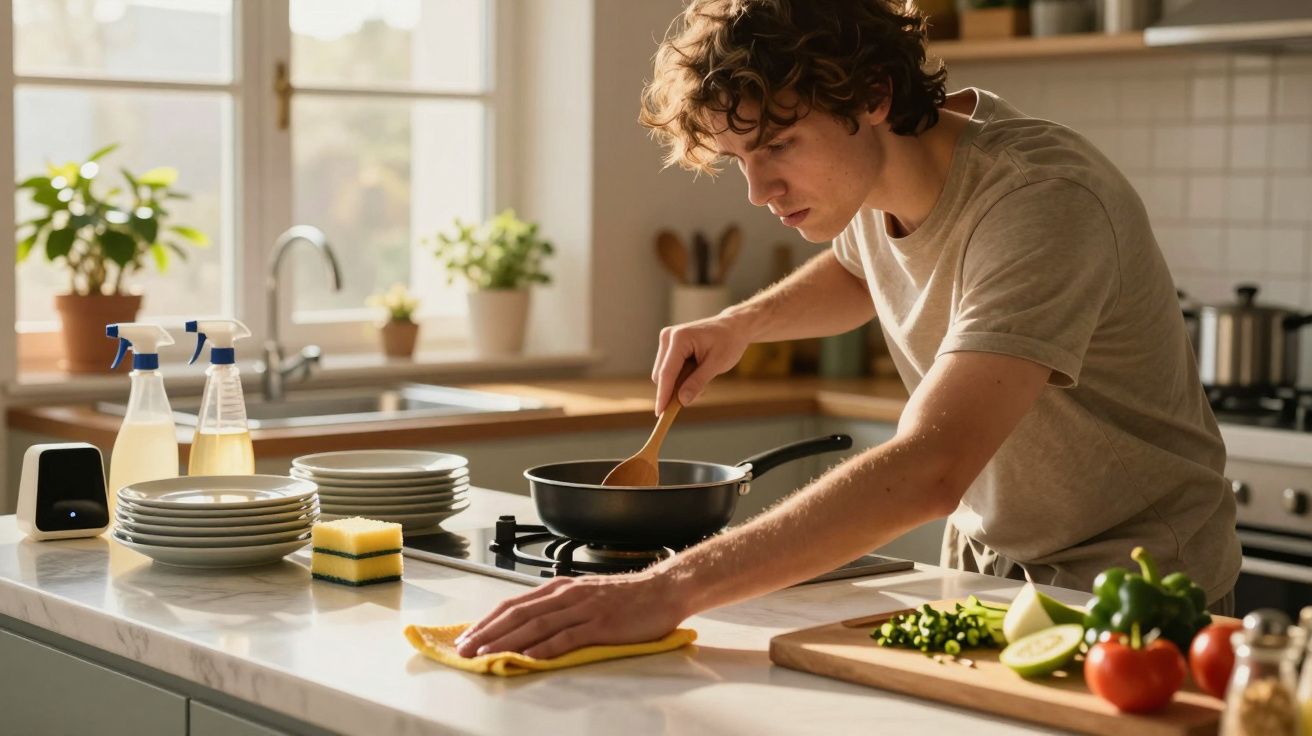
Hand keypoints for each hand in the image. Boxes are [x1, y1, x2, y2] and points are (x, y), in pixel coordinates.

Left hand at [453, 570, 688, 659]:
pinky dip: (544, 649)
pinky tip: (528, 658)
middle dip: (487, 633)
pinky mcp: (600, 624)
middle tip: (464, 649)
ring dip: (507, 641)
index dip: (487, 621)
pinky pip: (566, 637)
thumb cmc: (626, 596)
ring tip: (485, 654)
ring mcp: (583, 609)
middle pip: (518, 614)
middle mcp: (566, 595)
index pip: (514, 604)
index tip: (467, 636)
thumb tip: (530, 626)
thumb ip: (559, 608)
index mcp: (560, 588)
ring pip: (536, 625)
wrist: (662, 589)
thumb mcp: (585, 595)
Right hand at [653, 311, 753, 413]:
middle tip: (702, 392)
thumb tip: (682, 400)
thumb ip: (698, 382)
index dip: (663, 395)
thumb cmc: (728, 342)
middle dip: (677, 389)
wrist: (733, 327)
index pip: (667, 372)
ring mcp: (667, 341)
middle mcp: (668, 337)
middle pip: (662, 375)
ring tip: (703, 378)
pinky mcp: (669, 346)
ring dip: (680, 384)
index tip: (660, 414)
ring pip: (664, 374)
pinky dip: (681, 378)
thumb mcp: (717, 364)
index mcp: (679, 338)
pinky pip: (669, 370)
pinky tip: (697, 372)